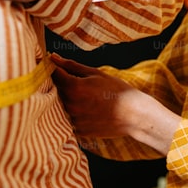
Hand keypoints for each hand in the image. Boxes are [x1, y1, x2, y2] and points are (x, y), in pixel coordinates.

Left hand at [51, 54, 179, 154]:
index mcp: (73, 87)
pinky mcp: (78, 130)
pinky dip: (78, 113)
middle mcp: (70, 105)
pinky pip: (71, 118)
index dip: (53, 69)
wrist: (134, 115)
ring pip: (64, 106)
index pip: (53, 75)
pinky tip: (93, 111)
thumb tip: (53, 57)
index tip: (56, 67)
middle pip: (57, 91)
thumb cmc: (117, 91)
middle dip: (65, 85)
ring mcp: (73, 120)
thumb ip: (72, 66)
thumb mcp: (96, 73)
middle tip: (83, 85)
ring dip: (72, 100)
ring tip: (91, 99)